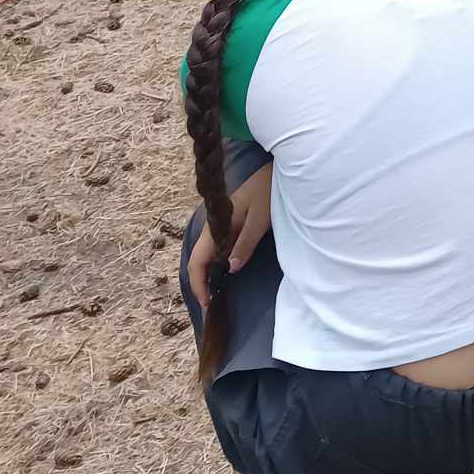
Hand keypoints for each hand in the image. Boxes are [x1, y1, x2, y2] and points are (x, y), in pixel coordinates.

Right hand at [186, 163, 272, 309]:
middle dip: (201, 283)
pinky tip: (226, 272)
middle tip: (212, 304)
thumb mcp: (260, 218)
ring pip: (206, 254)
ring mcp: (219, 225)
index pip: (197, 260)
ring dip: (208, 275)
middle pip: (198, 259)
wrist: (275, 169)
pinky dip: (217, 264)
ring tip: (217, 293)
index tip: (208, 303)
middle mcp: (213, 226)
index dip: (198, 283)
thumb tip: (229, 270)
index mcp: (215, 224)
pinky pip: (217, 248)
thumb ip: (245, 243)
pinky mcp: (228, 224)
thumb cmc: (268, 191)